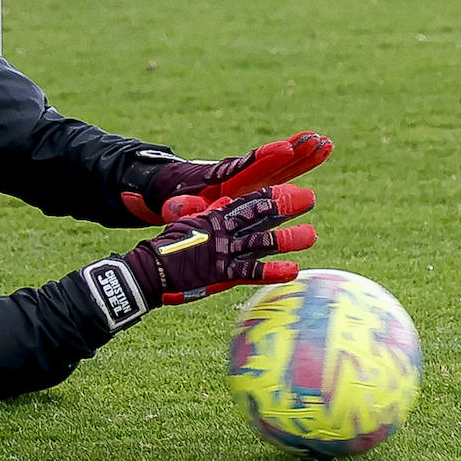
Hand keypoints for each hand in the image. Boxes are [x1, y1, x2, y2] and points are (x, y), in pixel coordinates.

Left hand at [121, 131, 330, 224]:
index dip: (264, 157)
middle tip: (318, 139)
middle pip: (271, 161)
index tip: (284, 147)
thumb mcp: (173, 205)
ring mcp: (250, 180)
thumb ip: (180, 207)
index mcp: (220, 178)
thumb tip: (180, 207)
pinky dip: (300, 165)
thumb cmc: (171, 198)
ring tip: (327, 142)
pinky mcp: (256, 187)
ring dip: (303, 156)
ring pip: (282, 165)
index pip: (246, 166)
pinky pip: (283, 176)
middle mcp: (240, 176)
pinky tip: (320, 156)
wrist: (171, 192)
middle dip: (294, 152)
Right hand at [122, 184, 316, 305]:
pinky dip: (272, 271)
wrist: (149, 270)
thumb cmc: (165, 249)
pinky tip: (292, 270)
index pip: (246, 202)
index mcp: (214, 218)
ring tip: (311, 235)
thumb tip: (223, 206)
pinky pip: (251, 273)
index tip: (289, 187)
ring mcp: (223, 252)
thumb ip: (207, 217)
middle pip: (259, 216)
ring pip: (261, 242)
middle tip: (308, 198)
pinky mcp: (221, 273)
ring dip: (287, 239)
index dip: (269, 195)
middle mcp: (222, 232)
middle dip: (285, 207)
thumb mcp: (188, 227)